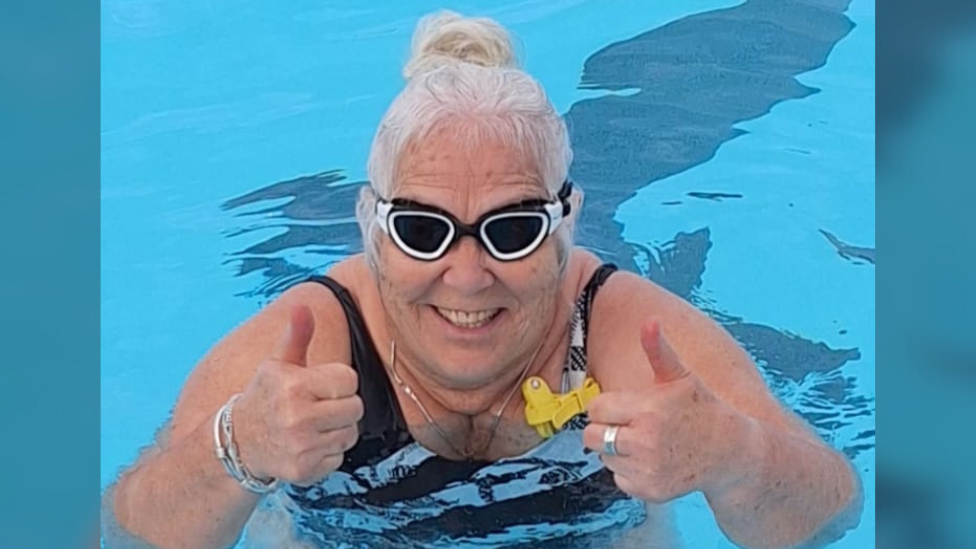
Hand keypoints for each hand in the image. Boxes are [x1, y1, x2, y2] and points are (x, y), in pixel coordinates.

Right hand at [233, 305, 363, 485]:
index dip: (339, 382)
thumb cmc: (266, 397)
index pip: (349, 380)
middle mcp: (297, 417)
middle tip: (318, 407)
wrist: (239, 443)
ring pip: (350, 434)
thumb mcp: (278, 364)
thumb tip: (303, 307)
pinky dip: (328, 453)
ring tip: (313, 426)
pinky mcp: (304, 471)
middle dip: (342, 406)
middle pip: (356, 408)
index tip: (319, 386)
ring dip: (337, 430)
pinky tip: (308, 445)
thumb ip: (297, 336)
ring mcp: (301, 447)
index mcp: (294, 385)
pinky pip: (339, 458)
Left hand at [583, 319, 751, 502]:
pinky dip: (629, 472)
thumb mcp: (681, 377)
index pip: (595, 409)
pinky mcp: (650, 491)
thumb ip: (658, 349)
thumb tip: (649, 320)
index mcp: (648, 410)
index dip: (606, 406)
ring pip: (604, 458)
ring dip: (617, 451)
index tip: (625, 406)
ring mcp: (648, 469)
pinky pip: (619, 479)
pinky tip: (651, 460)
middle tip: (629, 425)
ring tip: (644, 442)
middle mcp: (645, 441)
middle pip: (591, 437)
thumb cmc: (702, 408)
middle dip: (604, 429)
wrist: (731, 452)